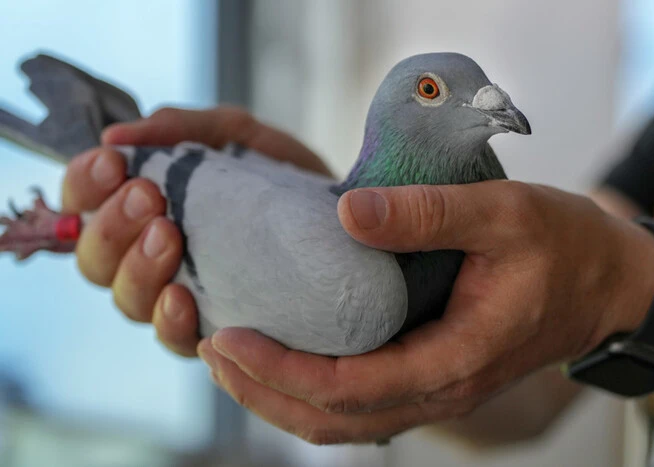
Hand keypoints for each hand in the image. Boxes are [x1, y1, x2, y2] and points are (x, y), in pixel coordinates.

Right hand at [61, 106, 330, 355]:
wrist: (338, 217)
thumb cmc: (279, 176)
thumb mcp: (238, 137)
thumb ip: (186, 128)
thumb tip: (119, 131)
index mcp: (144, 210)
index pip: (85, 203)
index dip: (84, 184)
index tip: (112, 160)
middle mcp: (148, 257)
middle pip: (94, 259)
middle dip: (111, 225)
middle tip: (148, 196)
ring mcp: (177, 295)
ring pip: (127, 299)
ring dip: (137, 268)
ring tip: (168, 236)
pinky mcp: (213, 326)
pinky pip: (173, 338)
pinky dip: (170, 320)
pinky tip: (183, 297)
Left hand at [198, 182, 653, 443]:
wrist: (604, 282)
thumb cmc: (562, 245)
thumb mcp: (504, 213)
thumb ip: (429, 214)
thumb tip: (347, 214)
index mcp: (455, 359)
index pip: (350, 388)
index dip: (281, 371)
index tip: (228, 338)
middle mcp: (440, 391)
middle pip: (334, 420)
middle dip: (264, 392)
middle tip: (211, 348)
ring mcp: (435, 390)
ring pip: (343, 421)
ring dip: (281, 398)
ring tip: (231, 359)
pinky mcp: (430, 375)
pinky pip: (361, 401)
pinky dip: (311, 389)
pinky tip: (283, 355)